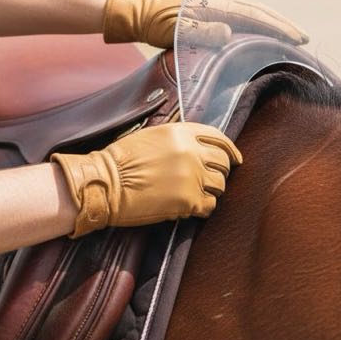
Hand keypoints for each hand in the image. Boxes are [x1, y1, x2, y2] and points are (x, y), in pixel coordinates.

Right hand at [51, 122, 241, 235]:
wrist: (105, 184)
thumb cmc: (122, 160)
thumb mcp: (153, 136)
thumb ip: (179, 139)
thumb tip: (199, 147)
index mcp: (183, 132)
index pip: (219, 139)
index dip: (229, 150)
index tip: (235, 159)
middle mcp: (192, 151)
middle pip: (223, 162)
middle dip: (220, 171)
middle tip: (212, 179)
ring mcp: (192, 176)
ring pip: (220, 184)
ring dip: (212, 190)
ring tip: (198, 194)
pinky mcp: (188, 200)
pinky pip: (209, 205)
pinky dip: (203, 207)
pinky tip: (192, 207)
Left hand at [102, 0, 307, 47]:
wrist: (138, 9)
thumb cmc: (154, 23)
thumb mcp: (174, 31)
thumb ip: (201, 32)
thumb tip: (227, 32)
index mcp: (215, 4)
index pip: (254, 17)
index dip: (278, 29)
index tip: (298, 39)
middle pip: (259, 10)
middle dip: (282, 24)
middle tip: (303, 38)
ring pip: (252, 9)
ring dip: (272, 20)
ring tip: (290, 33)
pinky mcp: (212, 2)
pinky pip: (242, 10)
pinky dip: (258, 18)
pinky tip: (263, 26)